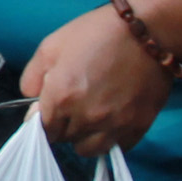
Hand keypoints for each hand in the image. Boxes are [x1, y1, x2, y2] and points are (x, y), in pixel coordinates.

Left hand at [22, 2, 176, 156]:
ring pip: (88, 149)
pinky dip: (111, 138)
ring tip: (92, 115)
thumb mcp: (52, 45)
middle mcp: (85, 117)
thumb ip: (32, 78)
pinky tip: (113, 118)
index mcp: (61, 97)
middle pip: (64, 138)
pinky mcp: (138, 128)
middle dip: (64, 124)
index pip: (42, 129)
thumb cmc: (97, 32)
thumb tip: (31, 101)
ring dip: (85, 136)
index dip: (44, 119)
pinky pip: (117, 147)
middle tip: (74, 103)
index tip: (50, 108)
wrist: (149, 31)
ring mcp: (113, 126)